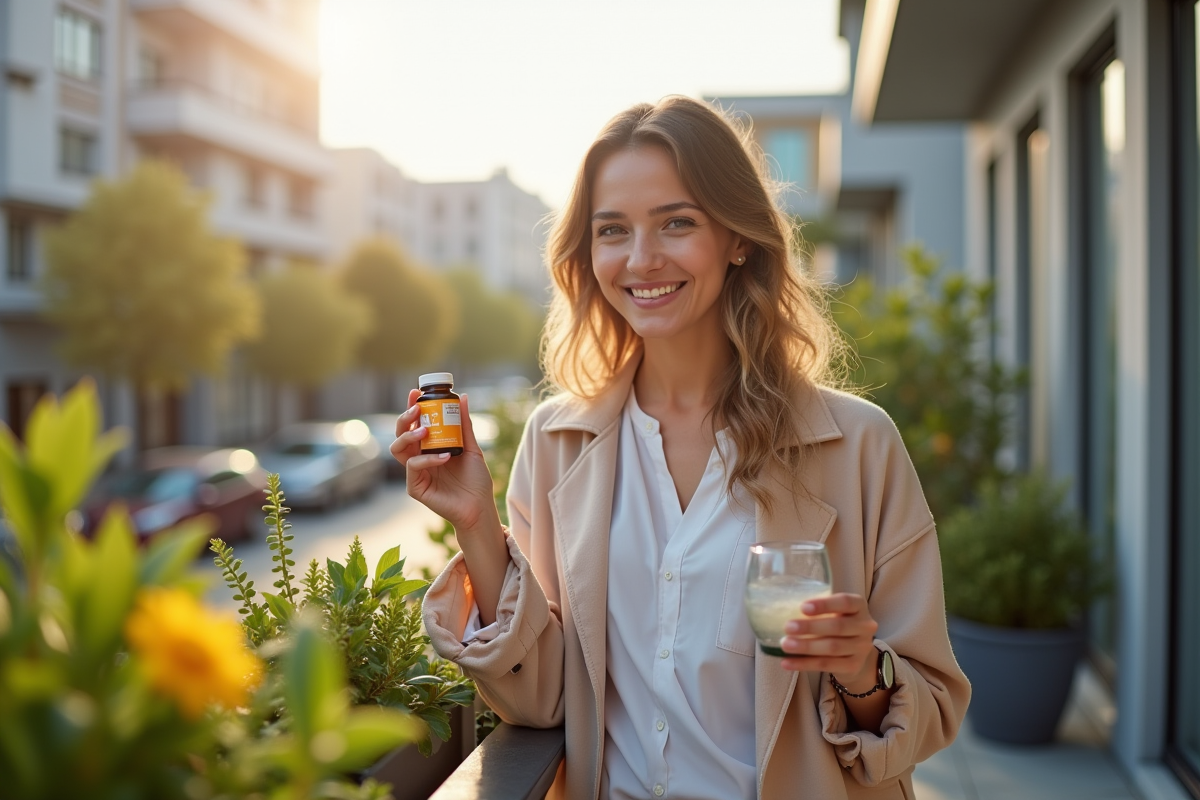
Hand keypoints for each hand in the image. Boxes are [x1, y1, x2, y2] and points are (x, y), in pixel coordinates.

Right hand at [391, 390, 497, 534]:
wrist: (480, 506)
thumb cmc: (476, 480)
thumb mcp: (471, 447)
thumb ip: (464, 424)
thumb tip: (463, 397)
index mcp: (429, 447)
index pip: (414, 424)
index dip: (412, 408)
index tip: (416, 393)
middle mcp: (419, 457)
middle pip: (400, 434)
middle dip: (404, 418)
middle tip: (417, 409)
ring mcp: (415, 472)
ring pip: (398, 449)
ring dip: (408, 436)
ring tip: (425, 431)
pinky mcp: (415, 487)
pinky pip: (413, 467)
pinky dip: (427, 459)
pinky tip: (444, 457)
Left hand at [777, 593, 879, 690]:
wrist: (854, 651)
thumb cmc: (836, 622)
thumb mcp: (832, 610)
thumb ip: (816, 609)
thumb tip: (783, 608)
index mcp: (859, 606)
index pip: (845, 602)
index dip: (824, 605)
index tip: (803, 607)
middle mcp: (865, 626)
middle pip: (837, 626)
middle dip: (810, 627)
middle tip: (787, 627)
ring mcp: (862, 647)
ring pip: (832, 647)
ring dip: (806, 647)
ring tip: (785, 645)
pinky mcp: (853, 666)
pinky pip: (826, 665)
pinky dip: (804, 664)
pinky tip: (787, 663)